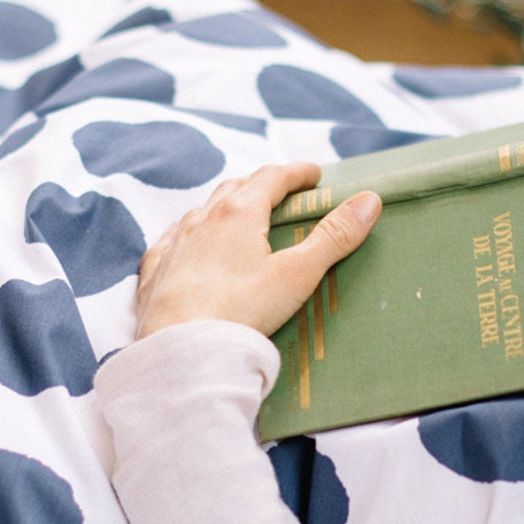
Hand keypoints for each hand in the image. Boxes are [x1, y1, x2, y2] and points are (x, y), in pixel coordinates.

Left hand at [134, 162, 381, 339]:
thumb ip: (333, 238)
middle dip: (260, 185)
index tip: (314, 174)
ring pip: (201, 212)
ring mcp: (174, 245)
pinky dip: (188, 235)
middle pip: (234, 188)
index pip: (271, 178)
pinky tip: (187, 244)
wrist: (180, 350)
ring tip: (237, 214)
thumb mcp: (297, 275)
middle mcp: (202, 219)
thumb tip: (368, 201)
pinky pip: (171, 242)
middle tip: (280, 190)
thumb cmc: (241, 312)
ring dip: (223, 207)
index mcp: (238, 212)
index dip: (296, 173)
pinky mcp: (154, 273)